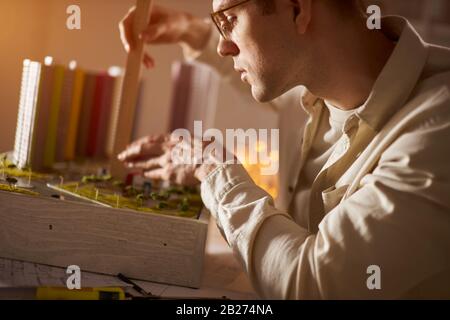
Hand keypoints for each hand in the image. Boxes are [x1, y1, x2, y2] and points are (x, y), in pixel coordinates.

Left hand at [117, 133, 236, 185]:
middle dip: (131, 153)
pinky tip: (143, 174)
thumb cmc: (213, 152)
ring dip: (136, 164)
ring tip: (126, 165)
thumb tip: (208, 140)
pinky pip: (155, 174)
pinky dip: (148, 174)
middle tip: (121, 155)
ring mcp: (167, 161)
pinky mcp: (169, 174)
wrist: (214, 164)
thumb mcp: (206, 142)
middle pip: (144, 149)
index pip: (152, 139)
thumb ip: (200, 142)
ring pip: (146, 162)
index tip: (132, 145)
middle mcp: (168, 148)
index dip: (140, 143)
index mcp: (175, 138)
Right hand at [119, 4, 210, 68]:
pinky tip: (150, 64)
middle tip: (140, 59)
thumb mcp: (167, 25)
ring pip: (133, 45)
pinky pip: (139, 50)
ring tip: (150, 65)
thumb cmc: (175, 22)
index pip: (126, 23)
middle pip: (127, 35)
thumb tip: (141, 37)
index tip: (131, 48)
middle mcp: (136, 20)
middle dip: (133, 48)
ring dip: (140, 56)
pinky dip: (144, 58)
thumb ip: (155, 30)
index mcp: (139, 12)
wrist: (182, 28)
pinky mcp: (142, 39)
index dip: (126, 35)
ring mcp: (138, 30)